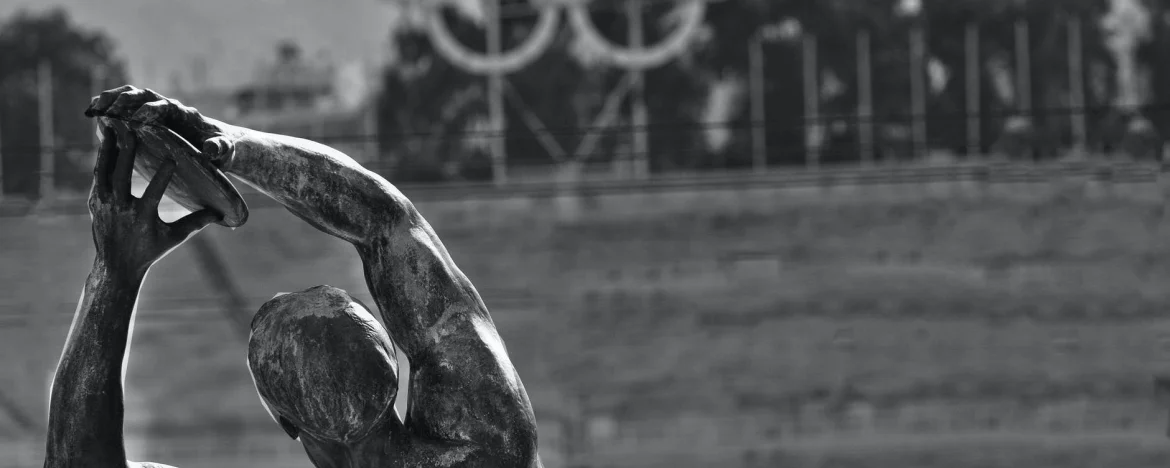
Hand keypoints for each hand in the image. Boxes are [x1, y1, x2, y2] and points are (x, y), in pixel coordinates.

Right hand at [84, 85, 236, 166]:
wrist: (218, 144)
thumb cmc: (222, 149)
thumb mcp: (224, 151)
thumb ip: (219, 149)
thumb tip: (211, 150)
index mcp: (185, 114)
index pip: (166, 106)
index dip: (151, 111)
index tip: (136, 120)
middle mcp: (168, 106)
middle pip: (144, 95)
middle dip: (126, 101)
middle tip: (107, 111)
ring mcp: (155, 108)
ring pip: (130, 96)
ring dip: (111, 99)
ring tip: (93, 109)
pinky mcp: (145, 115)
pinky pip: (123, 106)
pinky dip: (108, 105)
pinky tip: (92, 113)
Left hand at [88, 122, 222, 276]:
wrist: (116, 266)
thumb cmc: (150, 251)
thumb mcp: (175, 238)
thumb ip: (196, 222)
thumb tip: (219, 213)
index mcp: (142, 218)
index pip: (153, 192)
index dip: (163, 174)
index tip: (172, 156)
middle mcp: (120, 209)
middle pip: (121, 174)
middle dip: (126, 150)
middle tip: (131, 128)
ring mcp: (104, 204)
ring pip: (104, 171)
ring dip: (107, 148)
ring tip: (110, 127)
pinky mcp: (94, 202)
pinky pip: (98, 176)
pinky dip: (102, 159)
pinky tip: (106, 144)